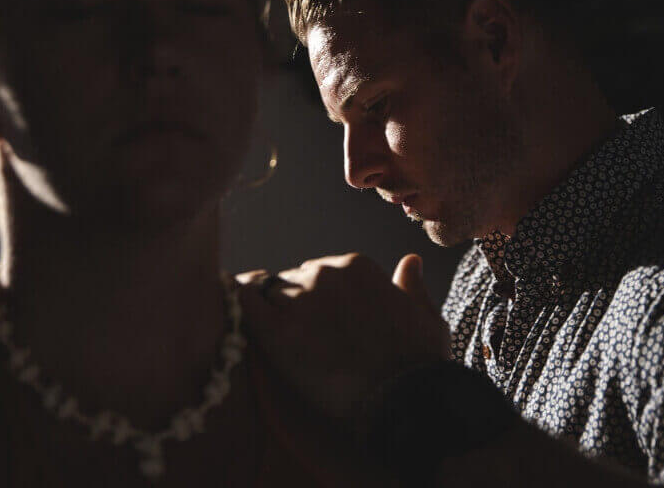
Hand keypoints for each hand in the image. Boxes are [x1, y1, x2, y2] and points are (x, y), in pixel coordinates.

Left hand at [237, 252, 449, 419]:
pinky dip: (238, 305)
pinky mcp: (276, 332)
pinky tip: (236, 318)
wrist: (402, 402)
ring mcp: (299, 300)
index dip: (320, 298)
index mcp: (357, 266)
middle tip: (303, 339)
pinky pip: (242, 302)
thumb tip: (411, 261)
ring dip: (271, 312)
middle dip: (295, 305)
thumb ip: (412, 287)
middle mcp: (325, 273)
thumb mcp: (427, 317)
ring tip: (278, 341)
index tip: (323, 324)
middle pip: (293, 280)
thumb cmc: (420, 364)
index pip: (322, 271)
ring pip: (269, 293)